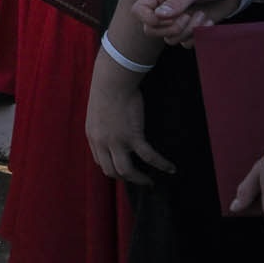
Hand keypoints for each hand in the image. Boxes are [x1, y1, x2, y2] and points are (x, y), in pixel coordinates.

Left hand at [86, 51, 174, 184]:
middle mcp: (102, 142)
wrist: (113, 81)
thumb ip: (102, 125)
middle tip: (139, 179)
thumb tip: (113, 129)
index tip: (124, 168)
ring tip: (151, 182)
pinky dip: (160, 164)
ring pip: (126, 171)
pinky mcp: (132, 136)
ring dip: (139, 179)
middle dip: (126, 178)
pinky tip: (170, 168)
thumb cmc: (107, 90)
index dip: (112, 167)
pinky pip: (148, 157)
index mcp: (93, 136)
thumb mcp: (98, 112)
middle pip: (111, 171)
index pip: (100, 161)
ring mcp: (116, 141)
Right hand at [134, 0, 242, 47]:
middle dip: (171, 28)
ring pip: (169, 39)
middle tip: (188, 17)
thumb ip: (178, 0)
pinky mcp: (189, 29)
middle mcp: (163, 8)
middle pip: (150, 30)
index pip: (138, 10)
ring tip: (202, 15)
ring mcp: (175, 21)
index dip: (147, 18)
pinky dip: (198, 36)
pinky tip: (209, 22)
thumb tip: (160, 15)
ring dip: (188, 31)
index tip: (166, 18)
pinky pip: (185, 43)